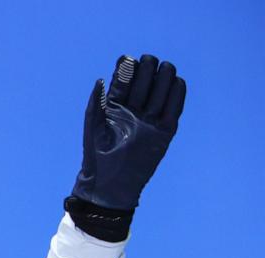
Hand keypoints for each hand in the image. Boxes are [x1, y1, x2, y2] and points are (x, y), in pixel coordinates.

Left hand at [71, 54, 185, 210]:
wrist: (110, 184)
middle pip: (145, 82)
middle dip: (147, 70)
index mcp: (114, 107)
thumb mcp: (93, 127)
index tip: (127, 60)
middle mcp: (133, 111)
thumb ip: (96, 103)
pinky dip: (177, 94)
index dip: (127, 69)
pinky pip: (175, 108)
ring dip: (164, 77)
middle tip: (148, 63)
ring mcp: (150, 120)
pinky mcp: (165, 131)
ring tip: (164, 68)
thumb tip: (101, 79)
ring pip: (161, 91)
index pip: (124, 81)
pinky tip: (176, 82)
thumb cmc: (96, 156)